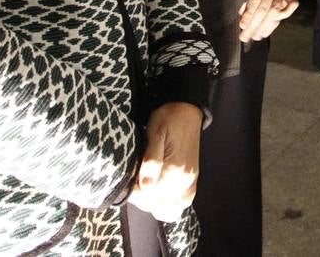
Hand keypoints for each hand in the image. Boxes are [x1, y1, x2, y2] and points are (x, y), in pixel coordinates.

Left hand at [128, 102, 201, 221]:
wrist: (187, 110)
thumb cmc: (169, 118)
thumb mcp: (155, 133)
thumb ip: (151, 160)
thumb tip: (144, 185)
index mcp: (175, 170)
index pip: (149, 197)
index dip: (133, 192)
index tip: (128, 179)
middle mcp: (184, 181)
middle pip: (157, 205)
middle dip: (141, 197)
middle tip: (135, 178)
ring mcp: (190, 182)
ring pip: (168, 209)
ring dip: (153, 202)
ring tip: (144, 183)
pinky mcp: (191, 181)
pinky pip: (180, 203)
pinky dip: (167, 203)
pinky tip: (157, 189)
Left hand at [238, 0, 299, 41]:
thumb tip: (240, 7)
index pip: (256, 0)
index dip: (249, 14)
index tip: (241, 25)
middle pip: (264, 11)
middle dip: (253, 26)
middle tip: (245, 38)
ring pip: (274, 15)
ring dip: (264, 28)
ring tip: (255, 37)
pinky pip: (285, 13)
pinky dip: (276, 22)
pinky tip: (269, 30)